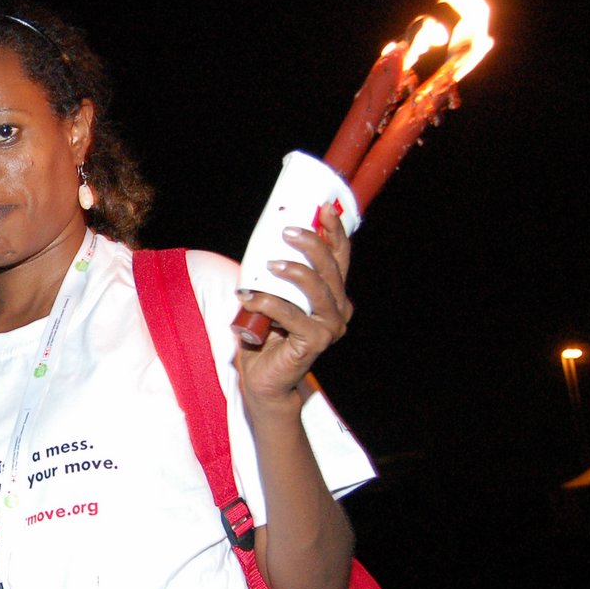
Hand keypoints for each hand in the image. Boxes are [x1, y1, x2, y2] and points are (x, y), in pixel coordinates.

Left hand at [234, 203, 352, 409]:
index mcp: (333, 295)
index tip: (323, 210)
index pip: (340, 258)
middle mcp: (338, 310)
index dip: (334, 233)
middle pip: (332, 269)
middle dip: (312, 245)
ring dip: (294, 272)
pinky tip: (250, 297)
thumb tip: (264, 242)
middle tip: (287, 232)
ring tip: (271, 265)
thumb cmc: (265, 335)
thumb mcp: (271, 294)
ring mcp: (330, 328)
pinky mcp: (314, 342)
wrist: (263, 378)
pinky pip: (293, 315)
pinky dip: (269, 302)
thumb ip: (275, 274)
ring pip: (318, 290)